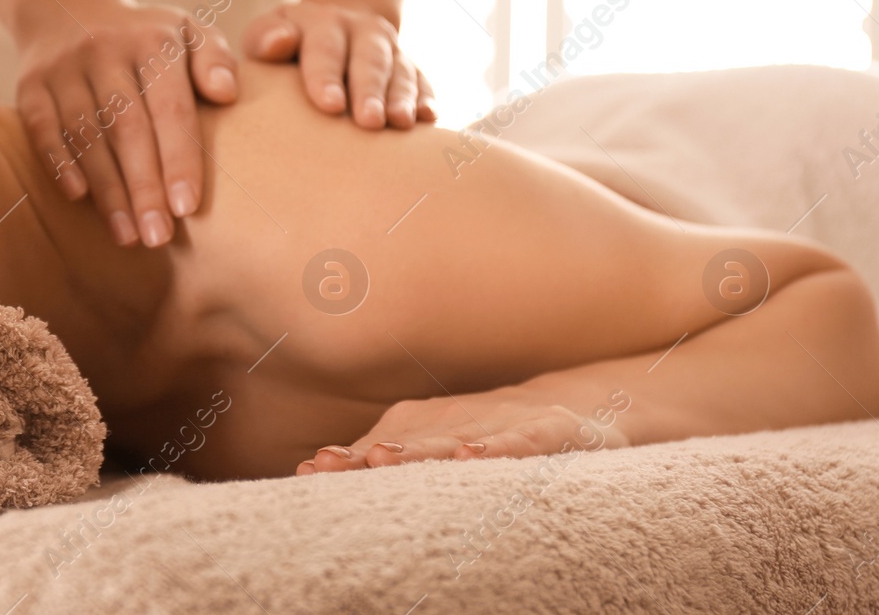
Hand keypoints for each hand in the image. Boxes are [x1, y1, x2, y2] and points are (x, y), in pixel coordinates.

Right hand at [14, 0, 237, 247]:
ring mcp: (65, 67)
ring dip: (107, 189)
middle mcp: (106, 50)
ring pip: (87, 135)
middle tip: (158, 236)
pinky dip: (60, 164)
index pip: (170, 109)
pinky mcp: (31, 84)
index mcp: (153, 41)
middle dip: (143, 187)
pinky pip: (43, 129)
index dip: (178, 160)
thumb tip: (226, 94)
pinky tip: (79, 199)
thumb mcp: (187, 31)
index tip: (187, 208)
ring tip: (128, 235)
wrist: (67, 5)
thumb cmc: (145, 37)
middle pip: (127, 128)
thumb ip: (214, 59)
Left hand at [242, 0, 436, 128]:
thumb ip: (265, 38)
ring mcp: (389, 49)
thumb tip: (279, 42)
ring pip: (400, 71)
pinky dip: (426, 98)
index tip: (330, 105)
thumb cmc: (284, 46)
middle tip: (369, 122)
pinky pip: (423, 81)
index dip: (327, 76)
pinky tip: (428, 118)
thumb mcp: (265, 35)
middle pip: (369, 60)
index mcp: (322, 22)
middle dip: (370, 91)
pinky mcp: (409, 67)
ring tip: (400, 123)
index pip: (324, 49)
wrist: (330, 30)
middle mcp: (362, 30)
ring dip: (402, 97)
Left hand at [294, 383, 631, 474]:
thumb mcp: (435, 445)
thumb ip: (382, 458)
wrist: (569, 409)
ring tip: (380, 459)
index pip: (378, 447)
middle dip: (367, 455)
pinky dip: (494, 449)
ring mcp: (496, 425)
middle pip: (406, 444)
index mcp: (423, 428)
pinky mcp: (543, 432)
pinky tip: (471, 457)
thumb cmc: (485, 435)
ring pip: (452, 442)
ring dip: (415, 452)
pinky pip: (516, 443)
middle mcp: (453, 423)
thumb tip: (312, 468)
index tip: (310, 470)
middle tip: (329, 465)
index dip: (344, 460)